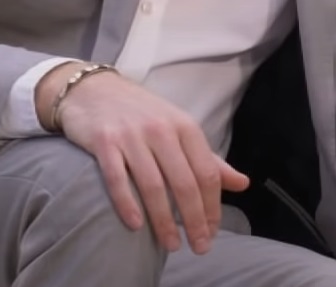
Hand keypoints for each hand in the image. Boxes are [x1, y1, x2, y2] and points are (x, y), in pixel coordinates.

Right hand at [40, 65, 248, 253]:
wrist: (93, 90)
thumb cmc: (142, 114)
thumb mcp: (180, 129)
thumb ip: (209, 160)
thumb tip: (242, 184)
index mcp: (185, 127)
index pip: (206, 172)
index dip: (212, 205)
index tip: (212, 232)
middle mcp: (161, 130)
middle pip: (184, 182)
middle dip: (194, 219)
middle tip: (199, 246)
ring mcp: (132, 136)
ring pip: (153, 185)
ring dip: (164, 219)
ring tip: (171, 244)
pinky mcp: (104, 142)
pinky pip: (117, 178)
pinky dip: (127, 204)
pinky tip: (136, 225)